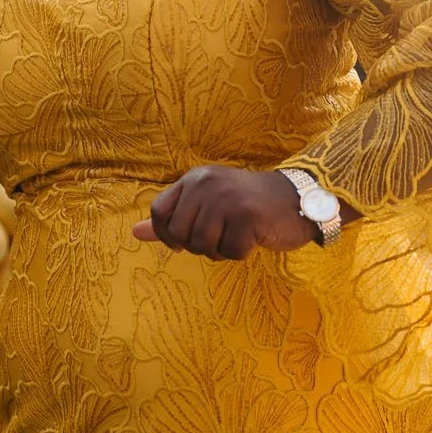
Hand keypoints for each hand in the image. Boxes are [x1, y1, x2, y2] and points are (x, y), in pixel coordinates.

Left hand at [131, 167, 316, 260]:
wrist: (297, 199)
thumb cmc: (246, 205)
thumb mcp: (207, 204)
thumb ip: (172, 217)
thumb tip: (134, 233)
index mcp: (194, 179)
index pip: (159, 211)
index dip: (166, 234)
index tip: (181, 243)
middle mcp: (207, 184)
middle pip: (179, 233)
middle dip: (196, 246)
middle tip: (218, 239)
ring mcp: (227, 199)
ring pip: (202, 245)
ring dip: (218, 251)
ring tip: (235, 237)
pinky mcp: (248, 217)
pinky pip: (230, 252)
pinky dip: (240, 253)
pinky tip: (252, 239)